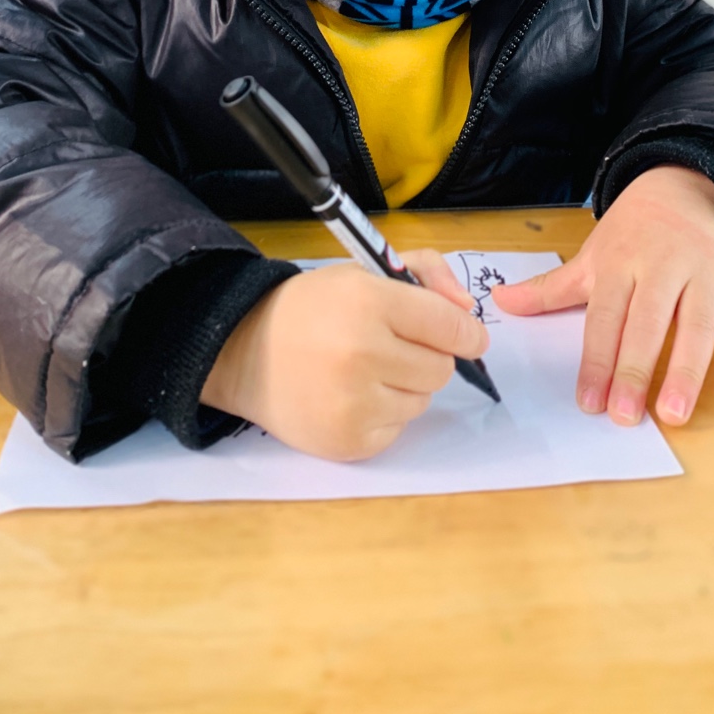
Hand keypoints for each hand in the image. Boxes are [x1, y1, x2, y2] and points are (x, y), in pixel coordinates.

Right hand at [200, 249, 489, 460]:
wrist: (244, 352)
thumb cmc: (311, 309)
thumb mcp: (363, 272)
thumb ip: (426, 273)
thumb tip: (469, 314)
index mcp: (368, 302)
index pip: (449, 326)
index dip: (466, 332)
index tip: (467, 336)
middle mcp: (362, 353)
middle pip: (442, 369)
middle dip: (427, 357)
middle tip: (392, 347)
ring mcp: (354, 403)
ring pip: (422, 401)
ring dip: (404, 387)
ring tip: (363, 371)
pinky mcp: (348, 441)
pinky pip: (398, 429)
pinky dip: (384, 415)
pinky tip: (350, 396)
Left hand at [491, 166, 713, 427]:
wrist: (681, 187)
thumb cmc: (630, 233)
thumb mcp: (590, 256)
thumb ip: (550, 289)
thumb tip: (501, 304)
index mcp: (619, 264)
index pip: (605, 318)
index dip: (596, 360)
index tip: (589, 401)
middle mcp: (661, 268)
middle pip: (648, 324)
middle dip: (636, 369)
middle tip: (627, 415)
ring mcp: (702, 273)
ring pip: (697, 325)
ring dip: (688, 369)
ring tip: (676, 412)